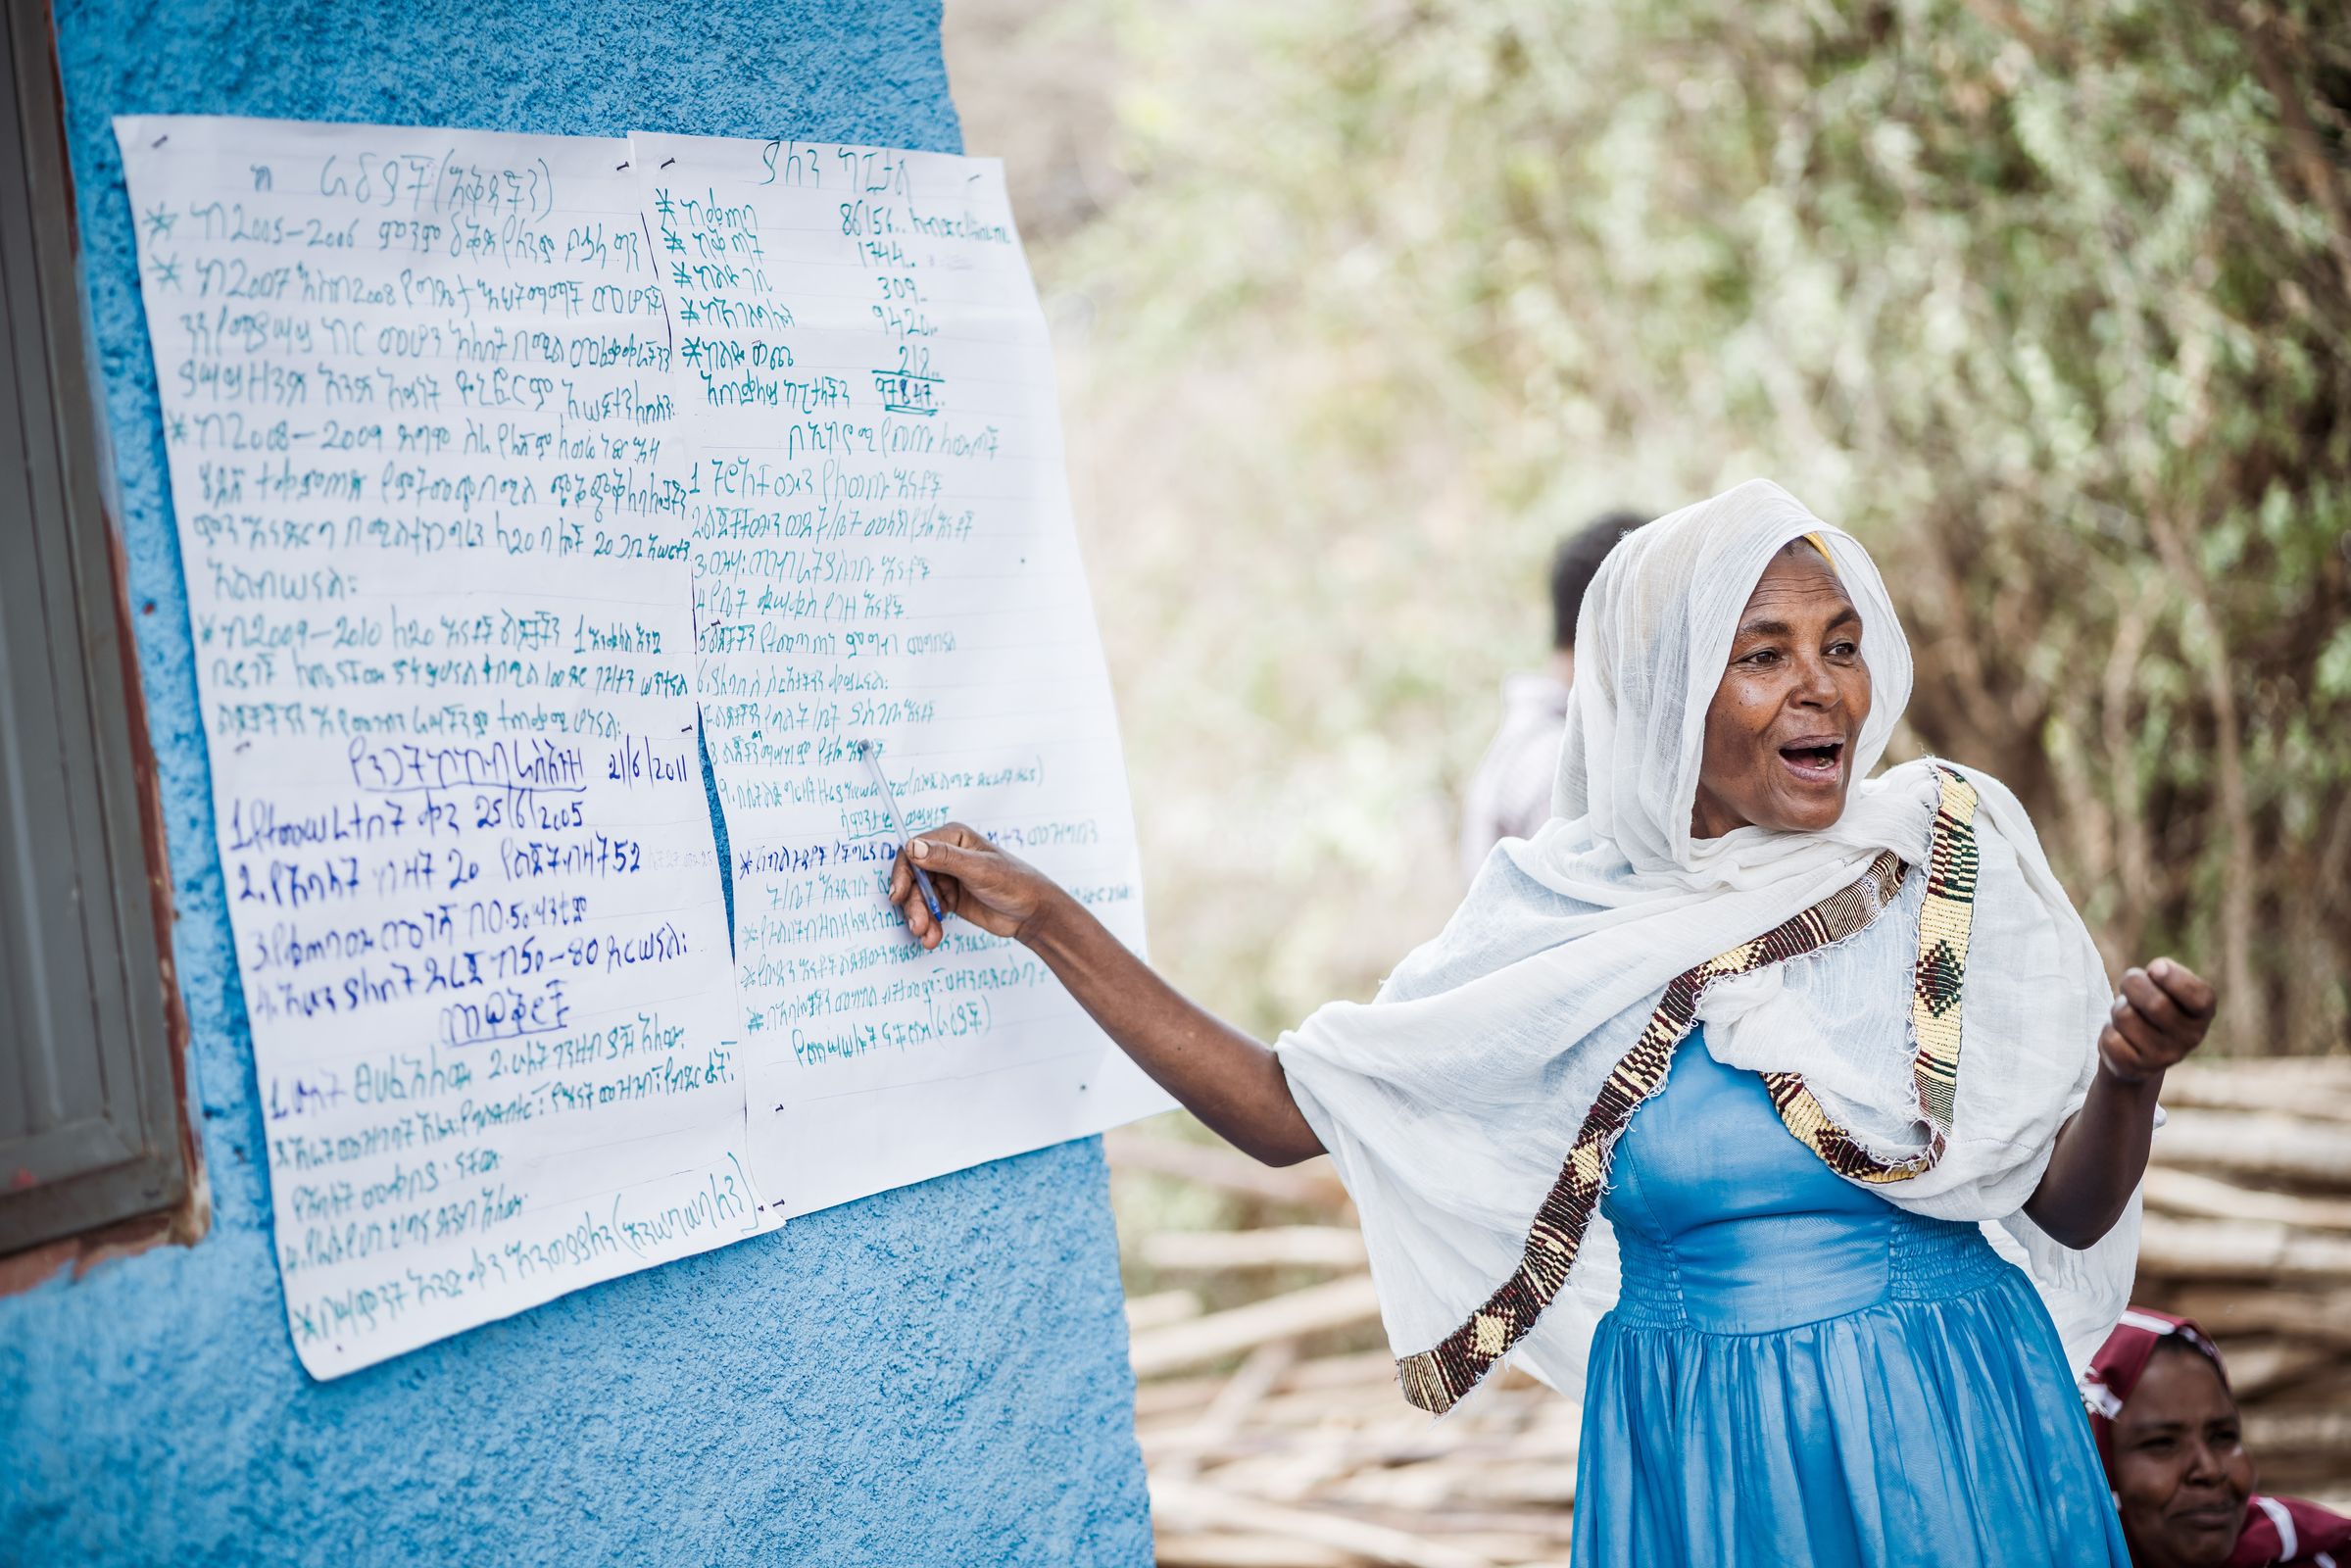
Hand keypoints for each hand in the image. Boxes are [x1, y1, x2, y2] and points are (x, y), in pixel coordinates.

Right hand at [886, 821, 1061, 949]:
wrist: (1033, 914)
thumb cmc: (1015, 883)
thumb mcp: (980, 870)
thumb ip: (946, 858)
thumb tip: (913, 847)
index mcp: (953, 838)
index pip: (913, 850)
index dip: (902, 873)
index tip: (898, 895)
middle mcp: (946, 855)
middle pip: (913, 877)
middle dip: (913, 903)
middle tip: (918, 925)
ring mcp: (947, 877)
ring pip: (918, 897)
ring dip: (920, 917)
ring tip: (928, 935)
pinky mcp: (949, 898)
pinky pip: (928, 910)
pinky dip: (928, 924)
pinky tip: (933, 937)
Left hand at [2098, 957, 2217, 1083]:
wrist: (2138, 1052)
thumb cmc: (2153, 1006)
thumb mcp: (2165, 986)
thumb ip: (2164, 974)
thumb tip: (2156, 970)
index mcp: (2203, 1014)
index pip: (2200, 997)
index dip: (2174, 977)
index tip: (2154, 969)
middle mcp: (2191, 1039)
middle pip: (2156, 1004)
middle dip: (2132, 985)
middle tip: (2130, 986)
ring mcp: (2165, 1058)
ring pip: (2125, 1017)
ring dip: (2117, 1008)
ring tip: (2127, 1014)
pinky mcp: (2137, 1069)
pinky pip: (2110, 1039)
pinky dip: (2107, 1030)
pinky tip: (2120, 1036)